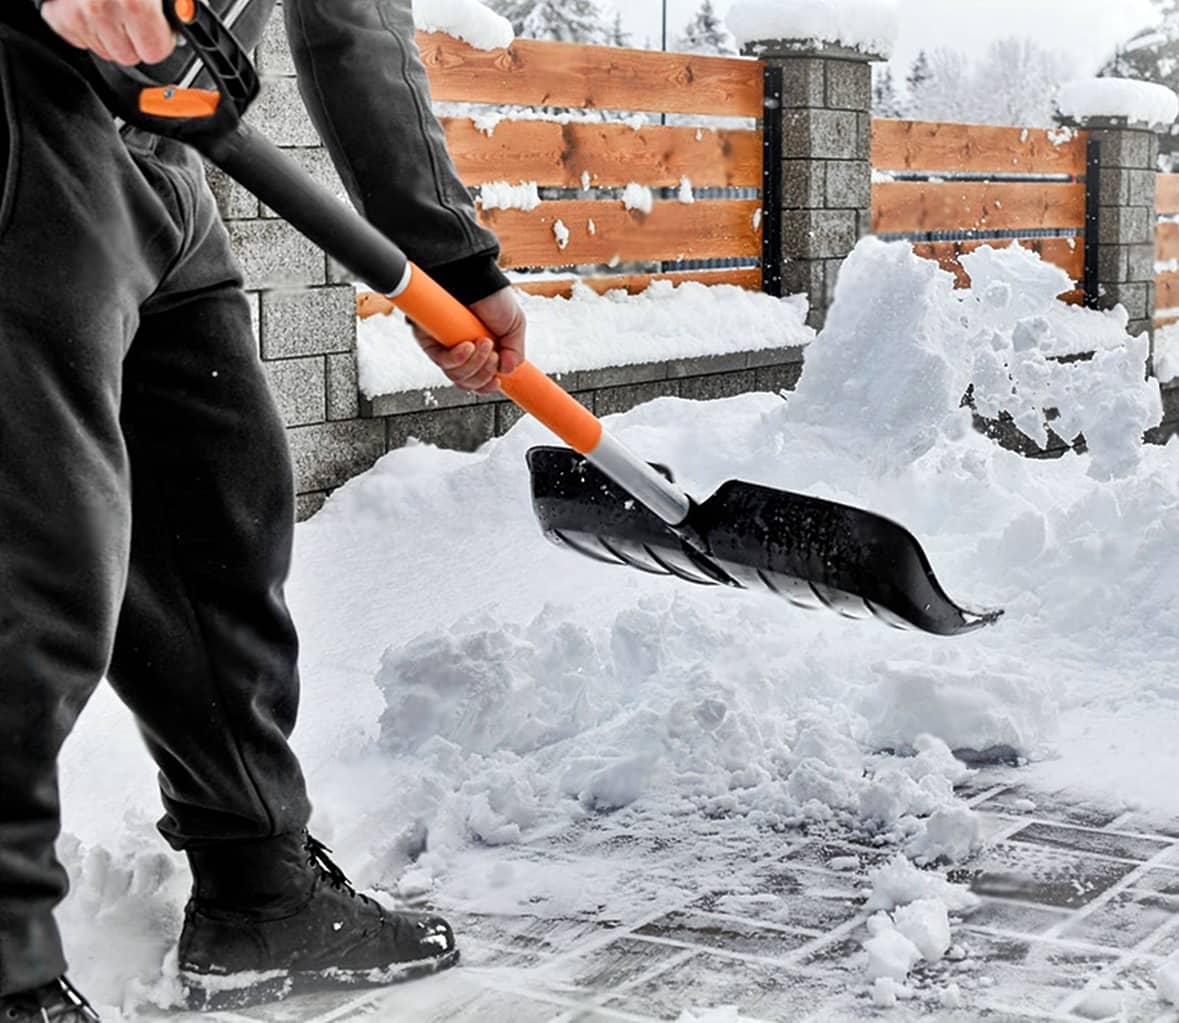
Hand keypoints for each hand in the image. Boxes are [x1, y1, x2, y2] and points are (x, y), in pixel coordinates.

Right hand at [41, 0, 175, 65]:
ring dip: (111, 33)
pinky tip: (91, 7)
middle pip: (129, 55)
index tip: (160, 28)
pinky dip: (88, 27)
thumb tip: (184, 17)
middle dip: (135, 39)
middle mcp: (100, 7)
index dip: (161, 39)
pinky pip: (80, 39)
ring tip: (112, 5)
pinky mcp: (58, 14)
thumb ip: (172, 5)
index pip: (155, 52)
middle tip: (135, 15)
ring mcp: (77, 12)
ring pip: (105, 50)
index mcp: (134, 2)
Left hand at [411, 286, 526, 394]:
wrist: (475, 277)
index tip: (497, 382)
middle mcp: (462, 353)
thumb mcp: (515, 326)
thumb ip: (515, 351)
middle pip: (469, 383)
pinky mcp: (430, 341)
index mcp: (482, 352)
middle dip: (485, 374)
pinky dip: (458, 358)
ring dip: (475, 364)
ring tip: (484, 343)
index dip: (487, 386)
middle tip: (495, 355)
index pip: (480, 381)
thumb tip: (508, 371)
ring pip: (456, 376)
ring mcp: (445, 348)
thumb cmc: (492, 295)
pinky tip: (467, 346)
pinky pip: (442, 362)